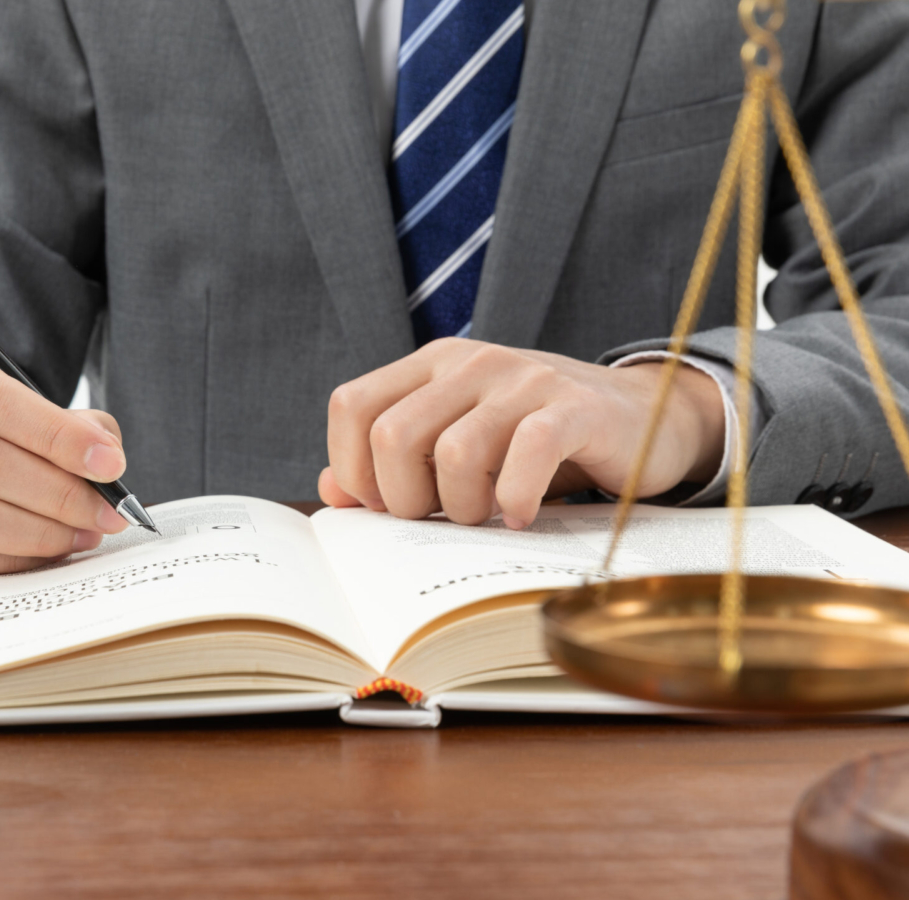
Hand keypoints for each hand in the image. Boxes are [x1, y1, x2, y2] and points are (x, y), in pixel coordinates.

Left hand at [318, 338, 725, 527]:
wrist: (642, 419)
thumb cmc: (534, 443)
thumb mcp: (457, 445)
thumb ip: (392, 465)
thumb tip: (332, 492)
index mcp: (432, 366)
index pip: (352, 406)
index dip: (354, 467)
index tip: (386, 504)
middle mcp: (472, 363)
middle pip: (392, 435)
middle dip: (405, 499)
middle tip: (440, 517)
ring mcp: (524, 381)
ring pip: (454, 452)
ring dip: (462, 507)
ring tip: (486, 516)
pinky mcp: (575, 409)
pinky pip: (526, 455)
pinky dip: (515, 499)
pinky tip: (522, 515)